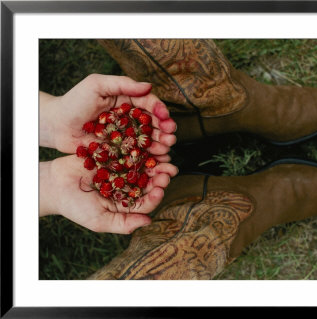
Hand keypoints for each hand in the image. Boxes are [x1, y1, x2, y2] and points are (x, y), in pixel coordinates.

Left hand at [40, 74, 176, 157]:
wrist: (56, 125)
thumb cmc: (74, 101)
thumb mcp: (97, 84)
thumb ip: (123, 83)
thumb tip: (148, 85)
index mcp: (126, 99)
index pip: (148, 103)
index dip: (160, 110)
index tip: (167, 118)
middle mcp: (128, 117)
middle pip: (151, 123)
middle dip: (164, 130)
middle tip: (171, 136)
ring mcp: (124, 134)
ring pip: (146, 139)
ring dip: (159, 144)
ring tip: (167, 148)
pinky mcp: (119, 149)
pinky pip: (135, 152)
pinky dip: (147, 156)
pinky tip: (156, 159)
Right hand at [40, 155, 178, 233]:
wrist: (54, 185)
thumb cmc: (75, 207)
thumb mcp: (99, 221)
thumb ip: (123, 223)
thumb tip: (149, 221)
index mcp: (127, 203)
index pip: (146, 201)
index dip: (155, 196)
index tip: (160, 190)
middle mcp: (128, 186)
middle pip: (149, 182)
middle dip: (161, 177)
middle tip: (169, 171)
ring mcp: (122, 169)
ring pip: (143, 165)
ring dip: (155, 161)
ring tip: (164, 157)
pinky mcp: (115, 154)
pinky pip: (130, 151)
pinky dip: (140, 148)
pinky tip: (148, 144)